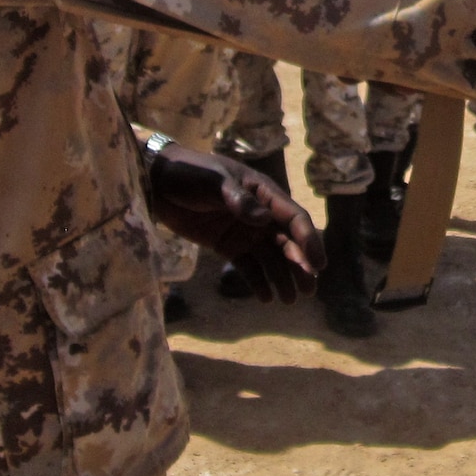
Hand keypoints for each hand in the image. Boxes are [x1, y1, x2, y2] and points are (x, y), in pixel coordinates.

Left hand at [145, 144, 323, 300]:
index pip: (293, 218)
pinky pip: (247, 266)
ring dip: (283, 277)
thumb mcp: (215, 182)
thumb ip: (238, 199)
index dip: (309, 240)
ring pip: (271, 257)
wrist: (158, 182)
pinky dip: (257, 281)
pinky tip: (265, 298)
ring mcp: (244, 231)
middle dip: (300, 265)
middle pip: (287, 242)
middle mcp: (260, 214)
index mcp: (264, 193)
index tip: (318, 264)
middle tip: (309, 290)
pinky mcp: (226, 245)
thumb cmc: (190, 174)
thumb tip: (264, 219)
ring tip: (290, 301)